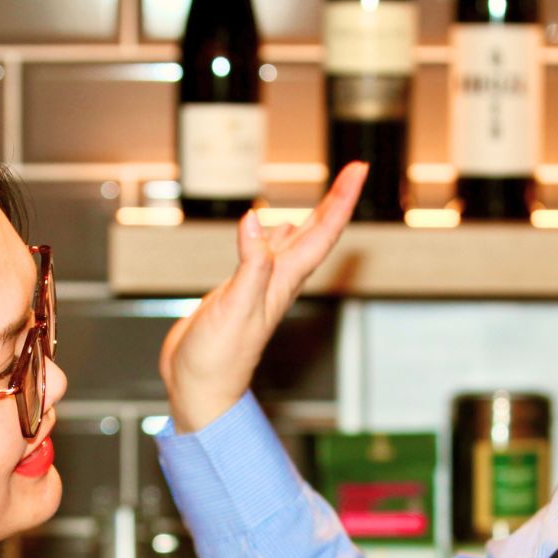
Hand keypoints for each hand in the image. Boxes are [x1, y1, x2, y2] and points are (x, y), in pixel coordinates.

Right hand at [159, 163, 369, 433]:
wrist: (200, 388)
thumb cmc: (218, 359)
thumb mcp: (235, 308)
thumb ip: (249, 266)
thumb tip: (255, 221)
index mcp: (284, 282)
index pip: (322, 233)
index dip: (341, 199)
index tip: (358, 170)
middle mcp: (279, 281)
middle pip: (317, 233)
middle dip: (336, 200)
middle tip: (353, 170)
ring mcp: (262, 286)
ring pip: (296, 243)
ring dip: (313, 216)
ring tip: (327, 195)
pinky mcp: (242, 290)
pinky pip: (268, 254)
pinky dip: (275, 234)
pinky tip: (275, 227)